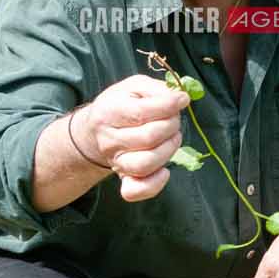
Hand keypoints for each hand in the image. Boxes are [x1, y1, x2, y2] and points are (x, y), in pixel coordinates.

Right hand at [81, 76, 190, 201]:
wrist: (96, 130)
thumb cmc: (121, 104)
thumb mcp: (135, 86)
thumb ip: (157, 89)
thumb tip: (179, 98)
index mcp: (109, 112)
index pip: (141, 113)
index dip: (168, 106)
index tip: (182, 100)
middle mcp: (109, 140)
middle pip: (148, 137)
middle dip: (171, 125)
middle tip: (174, 118)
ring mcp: (116, 162)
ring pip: (146, 163)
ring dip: (169, 149)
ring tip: (172, 137)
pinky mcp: (123, 179)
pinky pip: (136, 191)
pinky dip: (155, 183)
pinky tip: (164, 170)